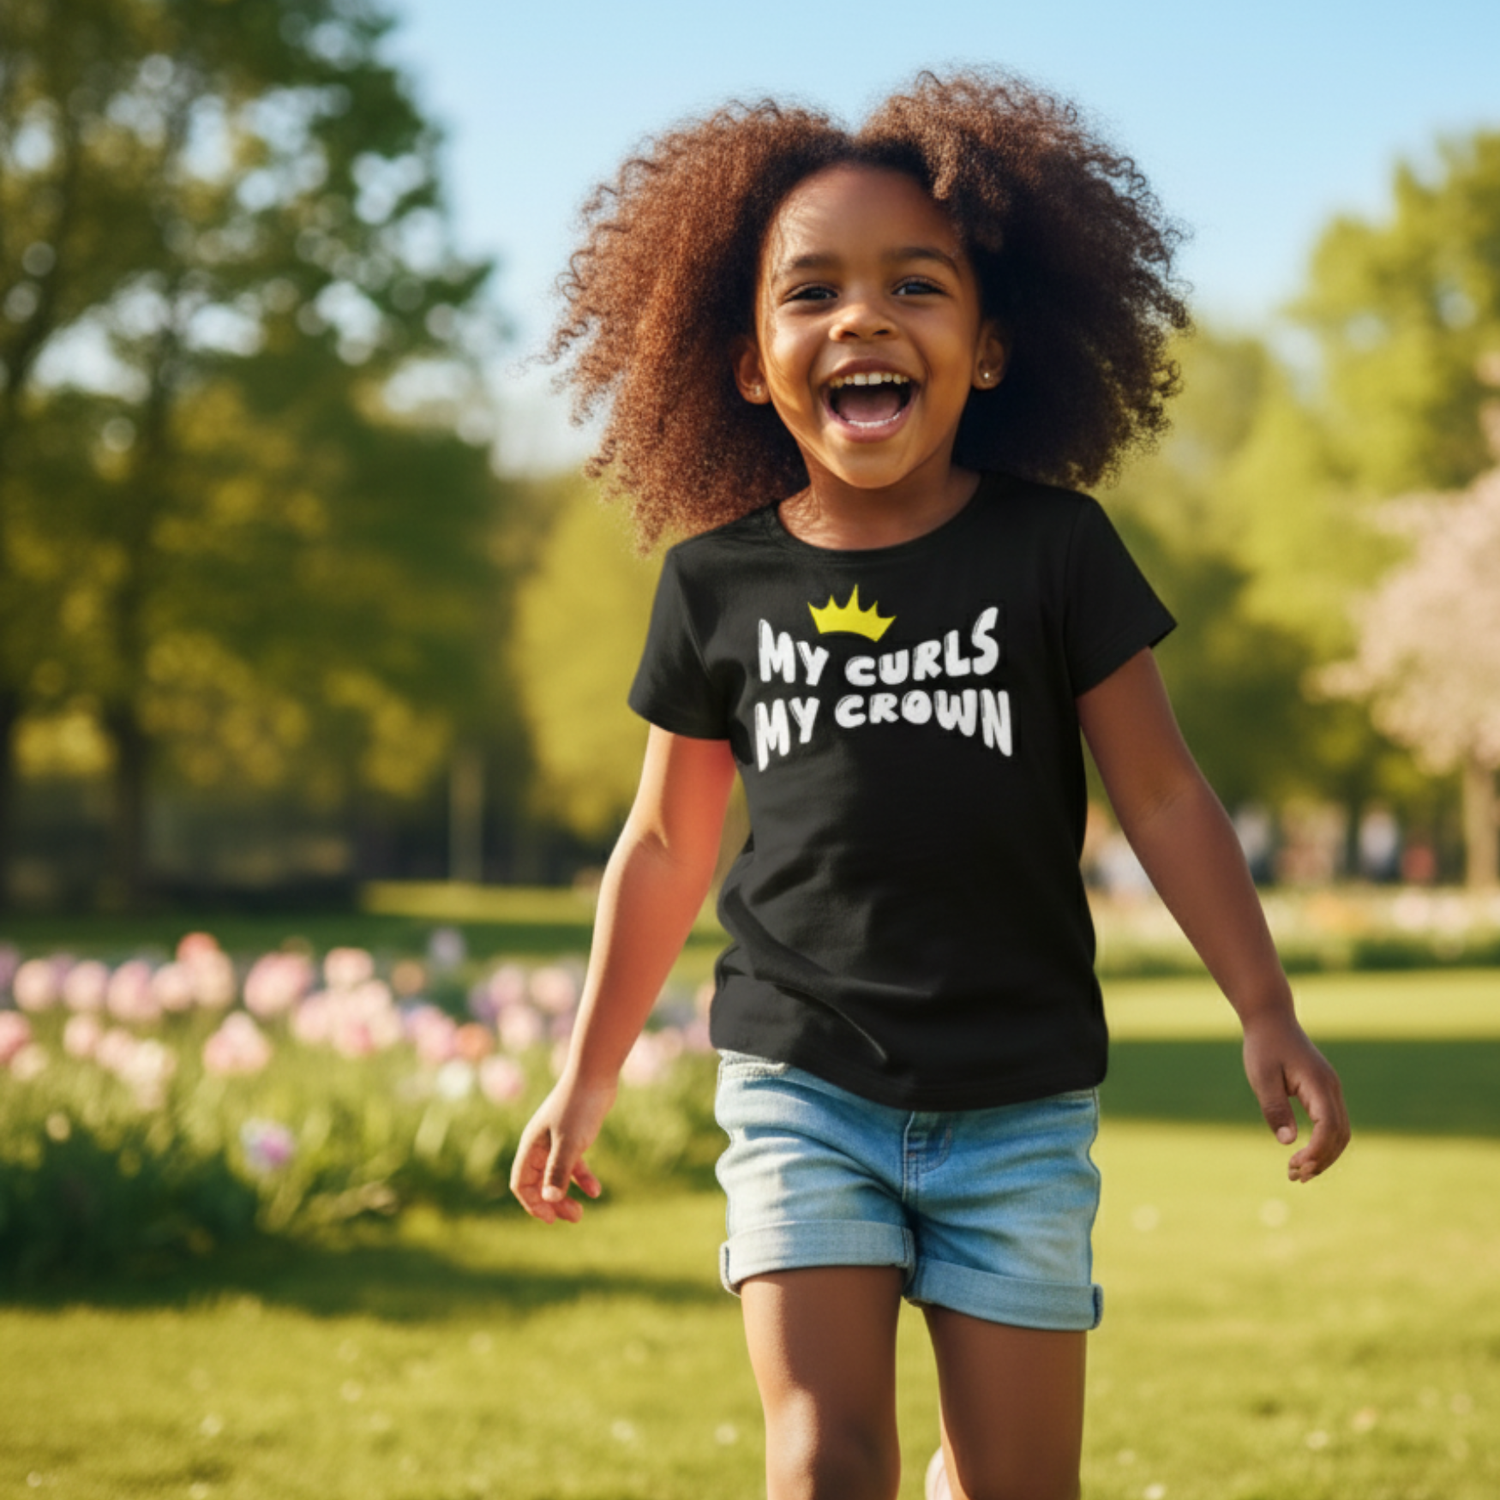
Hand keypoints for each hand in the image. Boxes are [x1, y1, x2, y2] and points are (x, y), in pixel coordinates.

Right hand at [509, 1076, 614, 1223]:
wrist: (595, 1074)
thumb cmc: (579, 1107)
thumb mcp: (570, 1143)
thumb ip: (558, 1172)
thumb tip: (550, 1200)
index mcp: (531, 1147)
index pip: (521, 1184)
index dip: (532, 1204)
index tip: (551, 1218)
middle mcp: (540, 1145)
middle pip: (539, 1183)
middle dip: (553, 1203)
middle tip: (574, 1217)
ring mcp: (556, 1140)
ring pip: (556, 1176)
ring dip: (566, 1195)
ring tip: (582, 1212)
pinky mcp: (573, 1135)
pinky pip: (573, 1164)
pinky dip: (582, 1177)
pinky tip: (596, 1190)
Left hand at [1241, 1011, 1349, 1181]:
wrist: (1270, 1019)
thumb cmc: (1263, 1046)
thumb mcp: (1262, 1077)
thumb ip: (1275, 1108)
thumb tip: (1287, 1142)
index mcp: (1318, 1084)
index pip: (1330, 1127)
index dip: (1317, 1151)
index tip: (1295, 1166)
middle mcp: (1331, 1088)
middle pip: (1340, 1135)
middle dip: (1322, 1160)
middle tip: (1295, 1177)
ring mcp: (1331, 1090)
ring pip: (1340, 1132)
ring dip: (1323, 1155)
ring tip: (1297, 1173)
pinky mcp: (1324, 1091)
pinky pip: (1332, 1123)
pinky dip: (1322, 1143)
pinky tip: (1303, 1154)